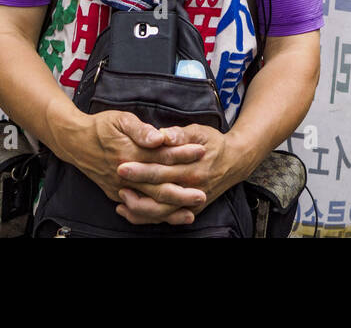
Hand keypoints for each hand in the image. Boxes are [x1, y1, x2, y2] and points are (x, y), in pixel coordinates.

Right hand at [69, 111, 205, 222]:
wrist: (75, 142)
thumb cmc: (100, 127)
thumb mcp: (120, 119)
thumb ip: (140, 130)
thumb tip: (159, 138)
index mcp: (129, 153)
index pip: (162, 156)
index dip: (183, 154)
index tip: (202, 151)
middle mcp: (126, 175)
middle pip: (158, 187)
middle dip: (182, 192)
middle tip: (202, 194)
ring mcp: (120, 188)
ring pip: (148, 204)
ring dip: (170, 210)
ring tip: (191, 212)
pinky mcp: (116, 194)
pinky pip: (138, 209)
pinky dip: (154, 215)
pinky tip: (168, 216)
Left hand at [115, 124, 251, 225]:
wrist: (235, 162)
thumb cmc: (213, 143)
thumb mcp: (199, 132)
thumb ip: (179, 134)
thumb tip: (163, 135)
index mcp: (191, 167)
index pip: (161, 170)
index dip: (141, 169)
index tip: (121, 165)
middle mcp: (191, 188)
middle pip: (158, 192)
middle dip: (135, 189)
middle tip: (115, 183)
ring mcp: (191, 202)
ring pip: (161, 212)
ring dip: (139, 209)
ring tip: (119, 200)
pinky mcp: (190, 210)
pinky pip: (165, 219)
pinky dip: (146, 218)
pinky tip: (129, 212)